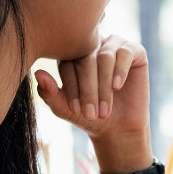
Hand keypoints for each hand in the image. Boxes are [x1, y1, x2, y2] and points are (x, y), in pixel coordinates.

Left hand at [35, 35, 149, 142]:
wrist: (118, 128)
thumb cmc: (88, 116)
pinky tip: (117, 87)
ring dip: (104, 85)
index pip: (67, 61)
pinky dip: (120, 71)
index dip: (70, 85)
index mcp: (72, 54)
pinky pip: (125, 52)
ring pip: (105, 56)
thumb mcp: (65, 108)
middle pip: (86, 57)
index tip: (74, 109)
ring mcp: (114, 45)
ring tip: (104, 109)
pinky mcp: (134, 50)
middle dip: (88, 88)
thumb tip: (37, 73)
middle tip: (90, 113)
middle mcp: (93, 45)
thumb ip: (50, 92)